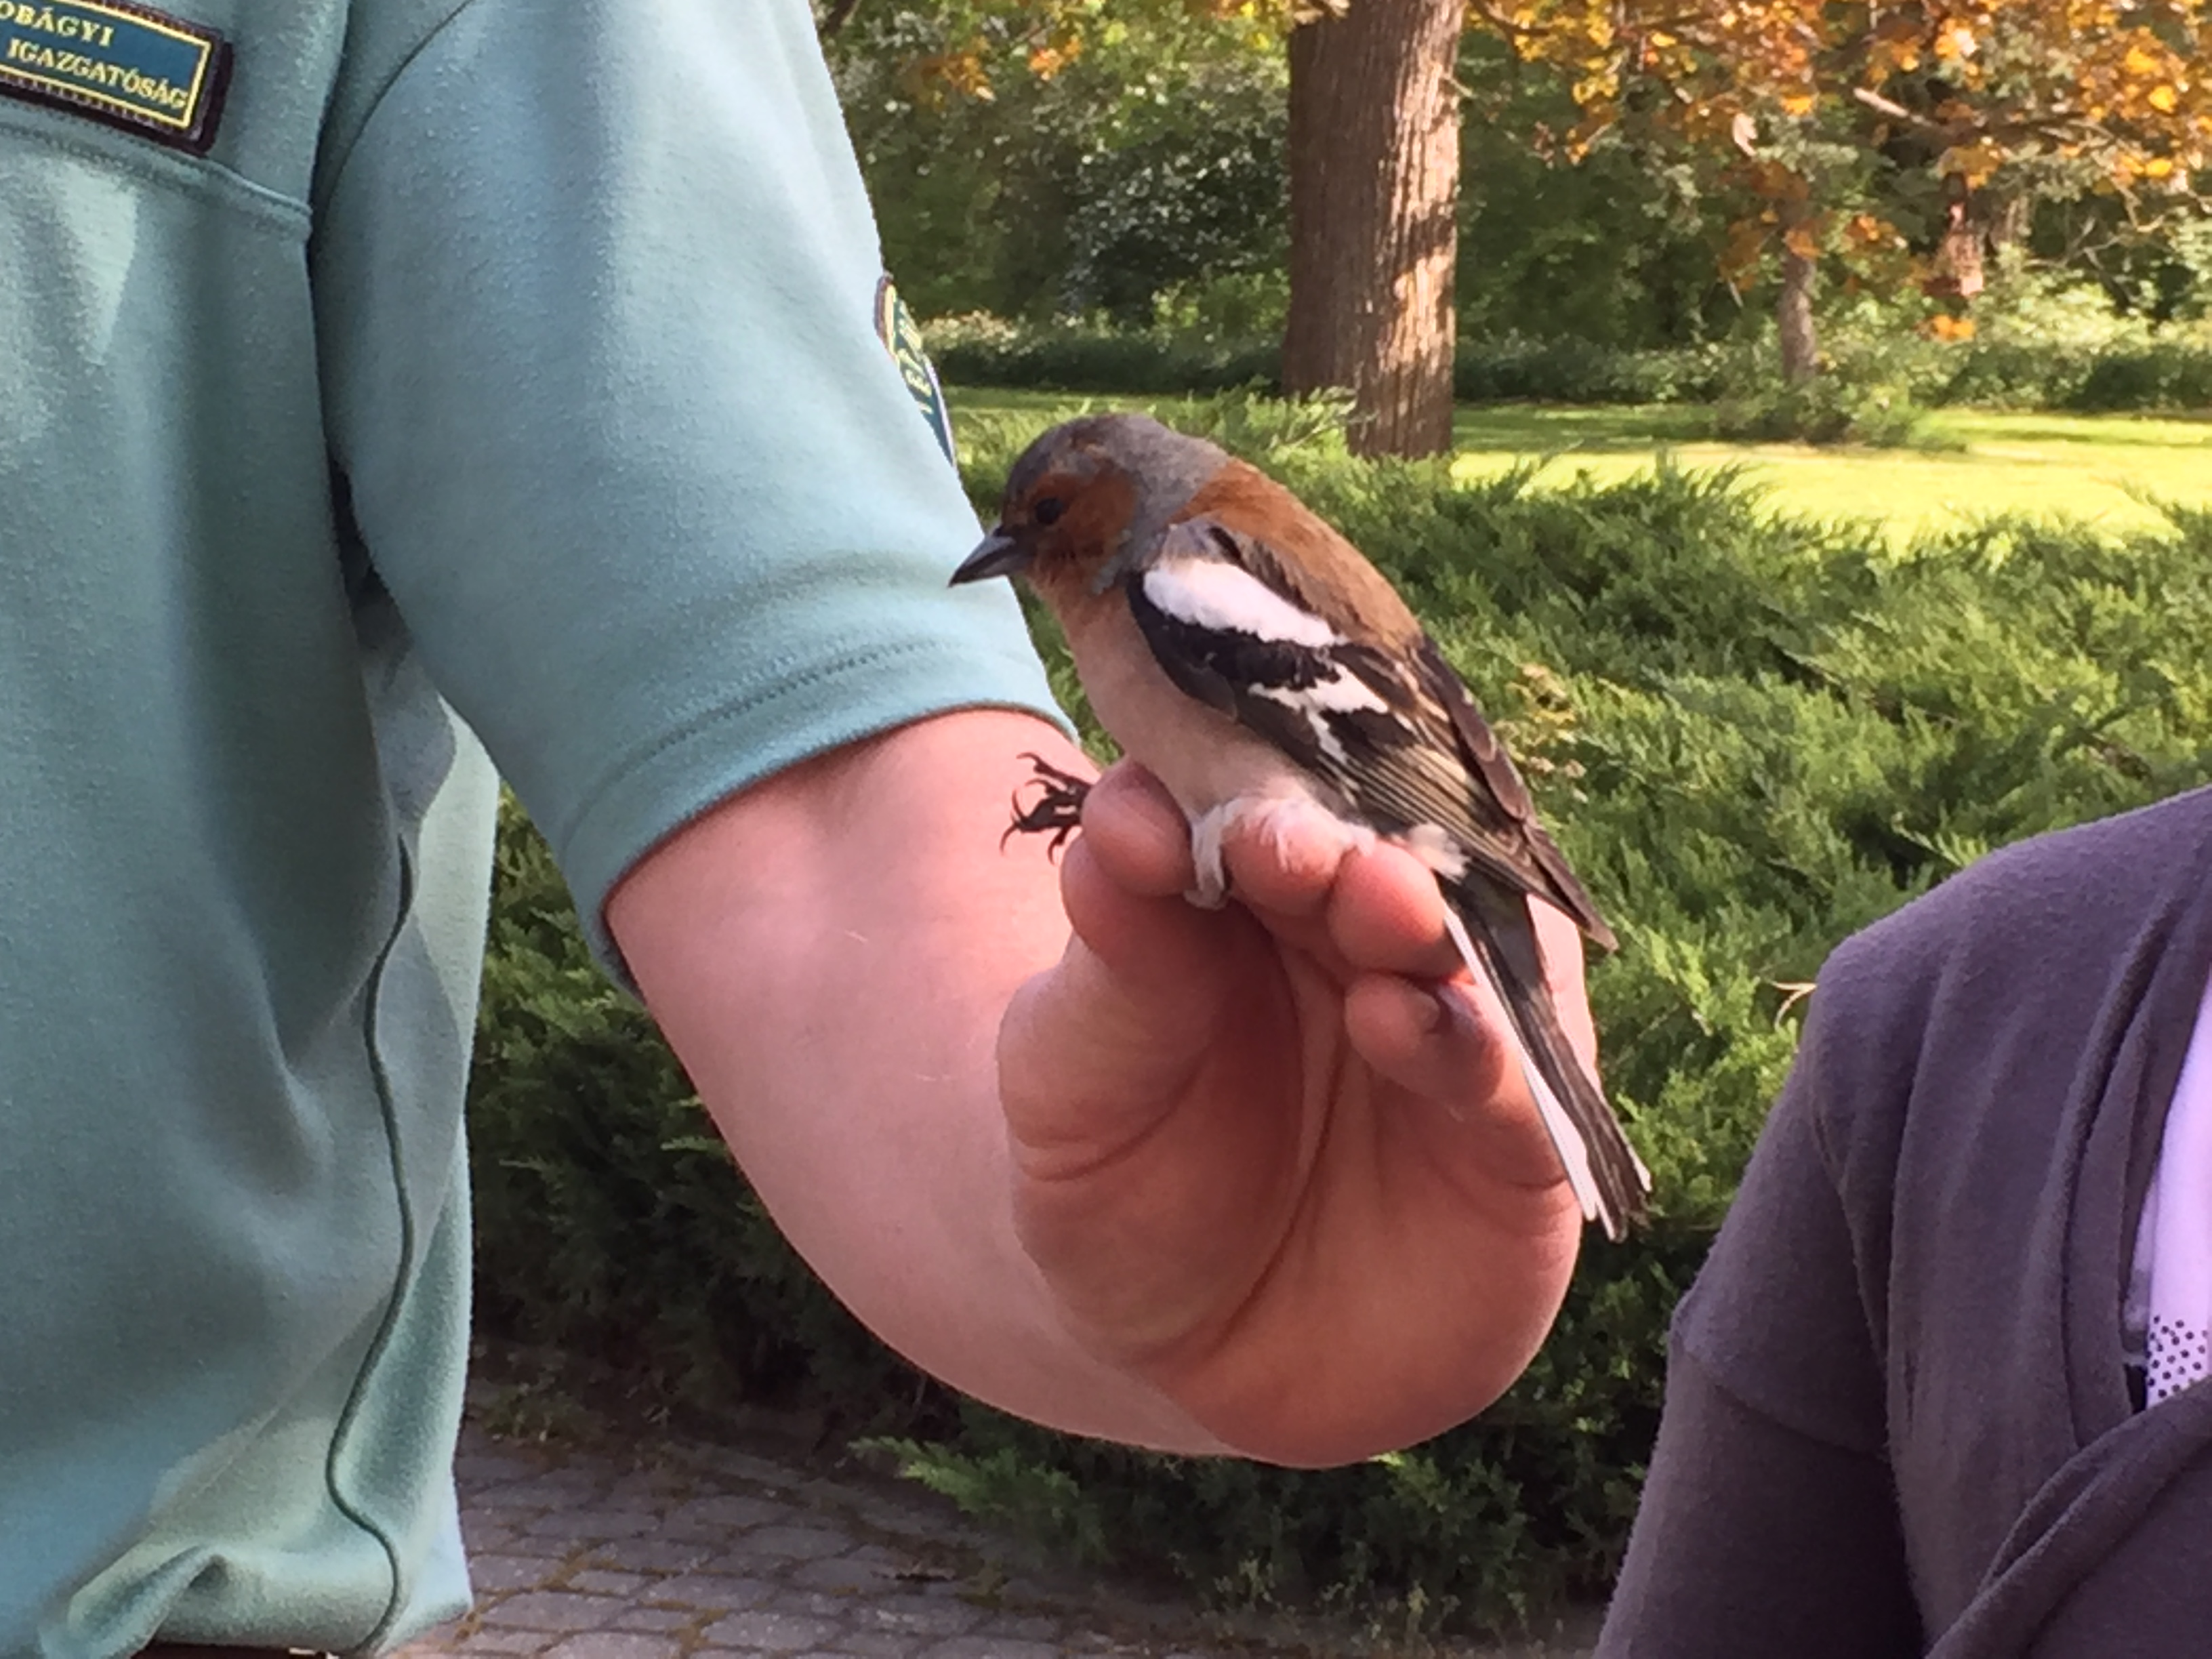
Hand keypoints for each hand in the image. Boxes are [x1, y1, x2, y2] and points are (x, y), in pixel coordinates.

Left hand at [1001, 760, 1584, 1465]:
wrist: (1182, 1354)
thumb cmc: (1120, 1183)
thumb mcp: (1077, 1075)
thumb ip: (1111, 957)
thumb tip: (1124, 817)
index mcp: (1260, 885)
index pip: (1260, 794)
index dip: (1231, 787)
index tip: (1178, 810)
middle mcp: (1372, 937)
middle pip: (1379, 854)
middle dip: (1345, 841)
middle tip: (1301, 844)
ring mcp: (1454, 1031)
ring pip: (1469, 948)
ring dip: (1424, 919)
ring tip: (1375, 903)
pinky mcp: (1514, 1146)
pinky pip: (1519, 1085)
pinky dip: (1475, 1048)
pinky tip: (1406, 1021)